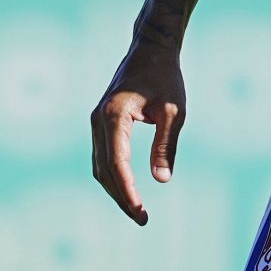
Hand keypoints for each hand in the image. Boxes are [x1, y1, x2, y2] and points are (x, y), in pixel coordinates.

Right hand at [90, 41, 186, 225]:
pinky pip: (102, 156)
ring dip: (115, 190)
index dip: (127, 191)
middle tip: (142, 219)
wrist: (150, 50)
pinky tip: (128, 190)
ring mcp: (96, 121)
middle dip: (121, 197)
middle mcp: (98, 120)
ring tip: (137, 210)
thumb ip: (165, 145)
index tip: (141, 211)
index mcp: (114, 116)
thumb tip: (161, 180)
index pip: (117, 163)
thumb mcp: (174, 112)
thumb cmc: (166, 78)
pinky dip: (113, 176)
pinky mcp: (100, 123)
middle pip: (104, 170)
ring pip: (99, 166)